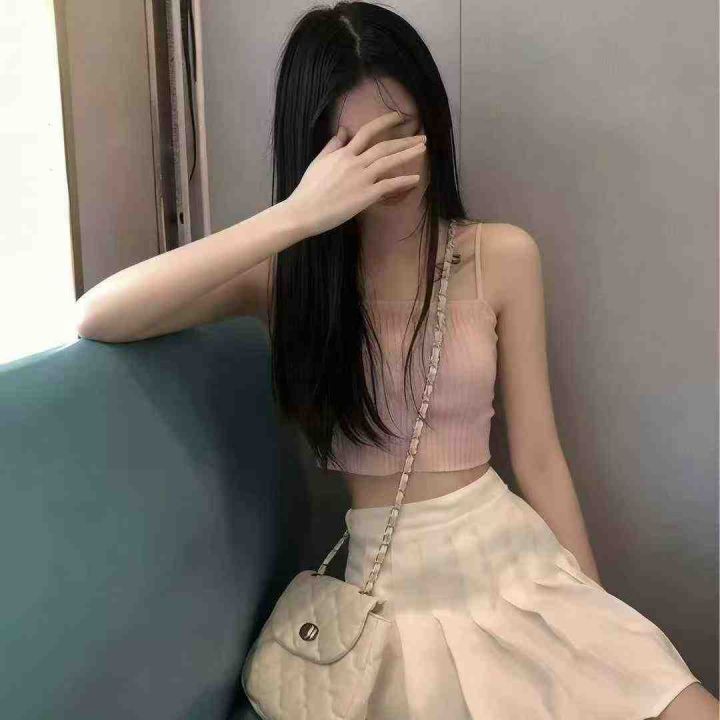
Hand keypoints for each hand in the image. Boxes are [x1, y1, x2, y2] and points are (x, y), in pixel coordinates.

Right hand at [284, 110, 426, 236]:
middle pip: (384, 146)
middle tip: (421, 136)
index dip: (385, 122)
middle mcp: (354, 162)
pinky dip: (403, 181)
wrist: (304, 211)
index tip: (398, 117)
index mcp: (343, 153)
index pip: (367, 132)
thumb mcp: (319, 162)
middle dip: (404, 140)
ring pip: (389, 161)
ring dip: (408, 154)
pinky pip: (388, 185)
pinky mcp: (365, 195)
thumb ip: (333, 146)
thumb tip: (343, 131)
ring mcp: (361, 178)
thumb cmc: (309, 189)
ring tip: (423, 149)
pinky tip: (415, 178)